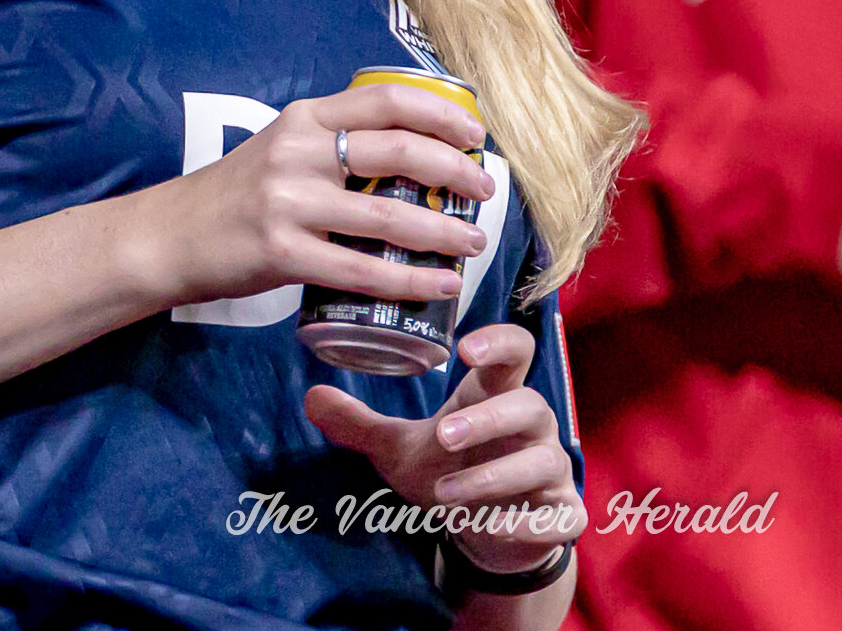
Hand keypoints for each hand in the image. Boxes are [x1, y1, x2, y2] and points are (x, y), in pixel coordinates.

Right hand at [158, 80, 493, 308]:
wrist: (169, 236)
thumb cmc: (234, 194)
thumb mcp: (280, 147)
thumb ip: (331, 143)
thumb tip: (409, 153)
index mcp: (303, 117)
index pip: (388, 100)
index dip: (442, 114)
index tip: (475, 134)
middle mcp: (299, 151)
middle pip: (399, 150)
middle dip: (456, 170)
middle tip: (484, 190)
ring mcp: (289, 202)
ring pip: (390, 214)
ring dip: (445, 231)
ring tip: (473, 243)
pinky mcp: (282, 253)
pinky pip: (363, 269)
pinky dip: (411, 281)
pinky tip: (440, 286)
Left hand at [305, 324, 585, 575]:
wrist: (486, 533)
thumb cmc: (449, 471)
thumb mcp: (400, 448)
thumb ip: (361, 423)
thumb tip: (311, 396)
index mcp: (495, 394)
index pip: (515, 348)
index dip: (498, 340)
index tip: (464, 347)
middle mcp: (533, 425)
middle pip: (529, 403)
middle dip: (487, 420)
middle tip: (443, 434)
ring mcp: (552, 469)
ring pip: (542, 459)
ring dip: (494, 476)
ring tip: (445, 494)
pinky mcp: (562, 513)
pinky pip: (560, 514)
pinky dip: (526, 521)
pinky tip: (490, 526)